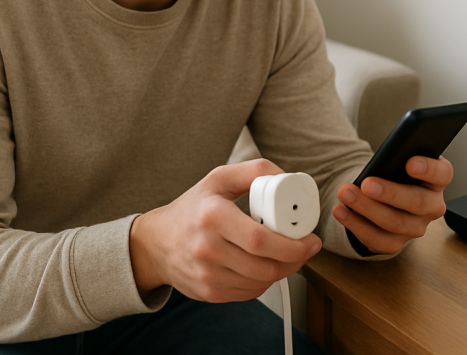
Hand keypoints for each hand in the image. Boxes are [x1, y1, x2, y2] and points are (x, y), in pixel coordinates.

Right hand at [129, 159, 321, 302]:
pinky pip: (250, 292)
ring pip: (261, 282)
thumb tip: (289, 178)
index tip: (310, 238)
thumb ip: (255, 171)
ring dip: (283, 270)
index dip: (292, 244)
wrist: (156, 242)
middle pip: (265, 265)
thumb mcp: (219, 178)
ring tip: (286, 254)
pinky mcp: (209, 293)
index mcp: (212, 217)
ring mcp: (207, 275)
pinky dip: (264, 280)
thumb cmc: (194, 207)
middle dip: (295, 259)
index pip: (260, 239)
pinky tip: (264, 264)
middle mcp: (207, 249)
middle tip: (306, 248)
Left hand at [332, 155, 452, 254]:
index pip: (442, 174)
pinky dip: (356, 225)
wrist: (385, 195)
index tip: (410, 163)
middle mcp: (432, 206)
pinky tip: (340, 211)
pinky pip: (377, 239)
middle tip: (367, 184)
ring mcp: (416, 227)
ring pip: (395, 223)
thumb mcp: (400, 159)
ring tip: (345, 193)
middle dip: (390, 193)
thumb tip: (385, 157)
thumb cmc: (395, 171)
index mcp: (438, 180)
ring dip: (366, 208)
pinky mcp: (396, 242)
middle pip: (417, 202)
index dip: (428, 169)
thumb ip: (398, 155)